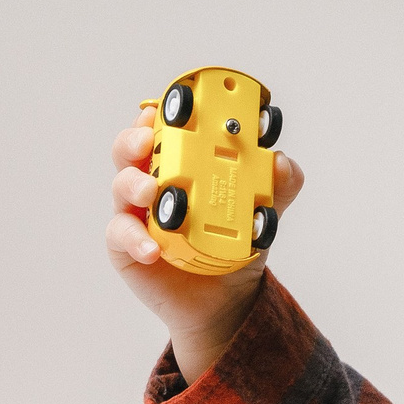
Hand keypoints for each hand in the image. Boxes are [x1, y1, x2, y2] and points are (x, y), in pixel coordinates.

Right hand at [106, 108, 305, 384]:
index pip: (168, 127)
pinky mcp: (127, 245)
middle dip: (136, 138)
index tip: (172, 103)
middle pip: (131, 147)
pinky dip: (136, 239)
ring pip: (123, 185)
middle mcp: (155, 180)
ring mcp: (137, 212)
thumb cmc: (234, 245)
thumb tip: (281, 162)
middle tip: (150, 140)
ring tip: (153, 192)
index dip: (165, 111)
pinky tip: (153, 248)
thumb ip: (276, 186)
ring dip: (134, 183)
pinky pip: (122, 235)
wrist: (224, 300)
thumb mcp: (263, 214)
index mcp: (183, 162)